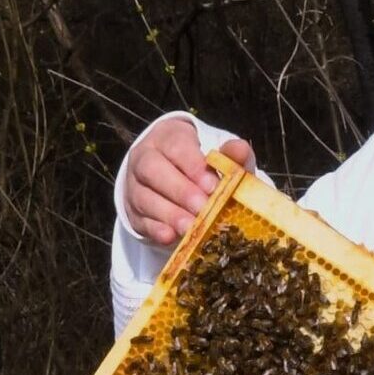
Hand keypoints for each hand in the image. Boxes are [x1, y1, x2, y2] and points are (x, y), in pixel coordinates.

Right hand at [124, 118, 254, 246]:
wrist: (175, 178)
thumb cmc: (202, 166)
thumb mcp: (219, 156)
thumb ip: (231, 154)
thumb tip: (240, 151)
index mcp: (167, 137)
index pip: (176, 146)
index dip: (193, 166)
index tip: (212, 186)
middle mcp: (145, 157)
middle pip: (152, 169)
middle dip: (179, 190)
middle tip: (202, 207)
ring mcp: (135, 185)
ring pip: (144, 197)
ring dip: (169, 214)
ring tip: (191, 227)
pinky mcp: (133, 212)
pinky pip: (140, 220)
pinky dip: (155, 230)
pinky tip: (170, 237)